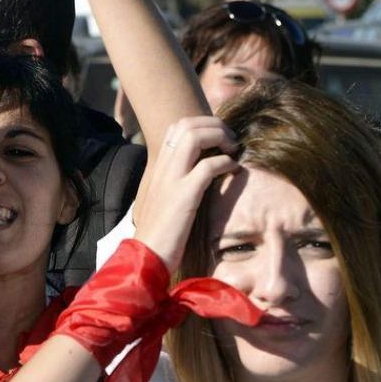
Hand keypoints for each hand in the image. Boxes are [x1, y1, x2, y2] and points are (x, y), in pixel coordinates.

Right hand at [134, 117, 238, 272]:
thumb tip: (200, 173)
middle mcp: (163, 168)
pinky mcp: (183, 196)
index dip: (203, 124)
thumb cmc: (161, 234)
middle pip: (187, 124)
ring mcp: (172, 180)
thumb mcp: (167, 200)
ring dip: (220, 137)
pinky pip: (208, 166)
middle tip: (231, 140)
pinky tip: (233, 171)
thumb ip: (178, 183)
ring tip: (233, 150)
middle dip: (215, 124)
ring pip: (194, 136)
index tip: (220, 139)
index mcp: (159, 168)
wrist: (147, 257)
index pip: (177, 127)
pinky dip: (226, 163)